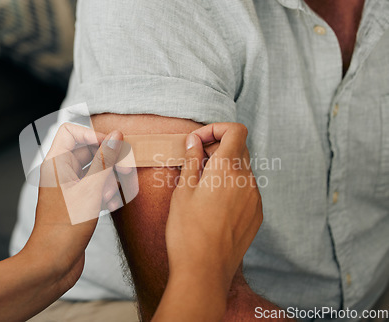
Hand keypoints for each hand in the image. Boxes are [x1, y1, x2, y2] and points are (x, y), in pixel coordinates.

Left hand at [23, 123, 124, 290]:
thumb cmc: (65, 228)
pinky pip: (96, 187)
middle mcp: (60, 172)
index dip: (94, 133)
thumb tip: (116, 136)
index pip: (72, 131)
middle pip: (88, 151)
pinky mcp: (77, 203)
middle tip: (126, 169)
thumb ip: (105, 160)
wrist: (53, 264)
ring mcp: (69, 188)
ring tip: (114, 195)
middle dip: (110, 160)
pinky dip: (106, 193)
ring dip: (110, 179)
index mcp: (56, 163)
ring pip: (95, 171)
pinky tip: (111, 206)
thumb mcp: (91, 190)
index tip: (113, 145)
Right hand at [166, 122, 262, 294]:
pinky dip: (232, 186)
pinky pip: (247, 190)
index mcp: (228, 169)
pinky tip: (213, 205)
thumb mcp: (182, 190)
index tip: (197, 142)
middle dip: (217, 148)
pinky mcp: (256, 215)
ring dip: (224, 168)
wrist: (204, 272)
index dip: (216, 129)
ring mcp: (255, 199)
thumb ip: (192, 160)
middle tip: (194, 162)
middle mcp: (247, 180)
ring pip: (243, 170)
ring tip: (201, 187)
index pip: (236, 130)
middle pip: (239, 148)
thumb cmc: (187, 231)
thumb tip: (194, 140)